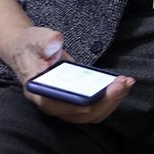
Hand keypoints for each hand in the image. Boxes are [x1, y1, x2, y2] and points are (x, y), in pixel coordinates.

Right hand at [0, 0, 134, 123]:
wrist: (27, 49)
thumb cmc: (30, 46)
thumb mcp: (35, 38)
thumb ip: (45, 41)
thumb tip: (56, 42)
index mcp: (39, 92)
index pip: (61, 107)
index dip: (83, 105)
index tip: (102, 93)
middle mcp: (52, 104)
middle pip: (81, 115)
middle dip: (105, 102)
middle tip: (122, 83)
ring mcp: (64, 105)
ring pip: (90, 114)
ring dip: (111, 101)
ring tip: (126, 83)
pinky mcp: (74, 101)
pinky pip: (94, 107)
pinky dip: (109, 98)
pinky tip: (122, 83)